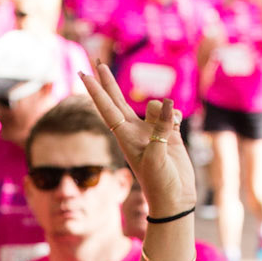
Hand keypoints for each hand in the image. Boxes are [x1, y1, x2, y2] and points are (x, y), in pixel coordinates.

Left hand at [80, 63, 196, 217]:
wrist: (175, 198)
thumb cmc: (161, 183)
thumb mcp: (158, 156)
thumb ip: (161, 128)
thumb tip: (165, 103)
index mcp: (125, 137)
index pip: (108, 109)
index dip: (97, 91)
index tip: (84, 74)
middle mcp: (134, 131)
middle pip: (117, 100)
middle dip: (108, 81)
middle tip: (96, 62)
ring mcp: (150, 131)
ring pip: (153, 105)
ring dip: (161, 109)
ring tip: (169, 129)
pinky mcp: (167, 132)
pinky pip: (170, 112)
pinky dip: (174, 115)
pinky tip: (177, 128)